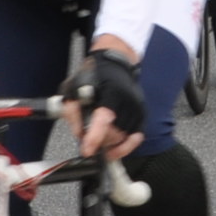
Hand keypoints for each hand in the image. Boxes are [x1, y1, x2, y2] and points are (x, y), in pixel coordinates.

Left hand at [65, 42, 147, 161]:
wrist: (115, 64)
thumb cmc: (94, 75)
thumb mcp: (74, 87)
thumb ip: (73, 111)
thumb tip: (79, 135)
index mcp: (111, 91)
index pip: (104, 118)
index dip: (95, 137)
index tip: (87, 151)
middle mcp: (128, 100)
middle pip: (113, 132)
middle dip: (98, 140)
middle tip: (86, 138)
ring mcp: (137, 108)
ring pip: (123, 138)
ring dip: (108, 143)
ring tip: (97, 136)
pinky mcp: (142, 114)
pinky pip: (136, 138)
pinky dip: (124, 147)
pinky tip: (113, 150)